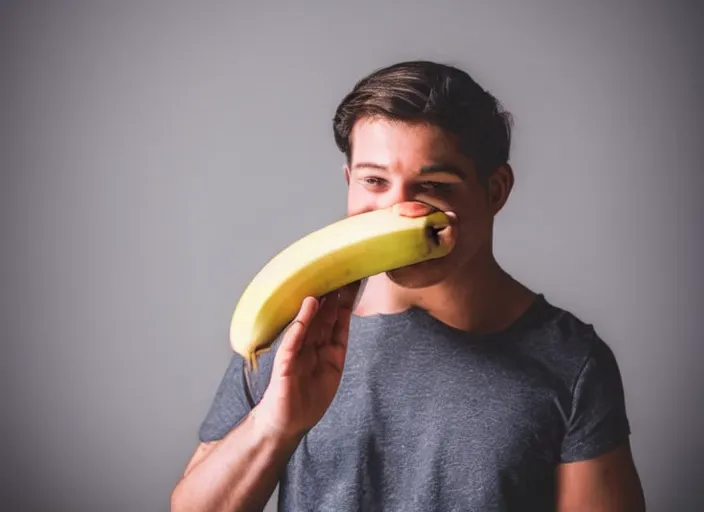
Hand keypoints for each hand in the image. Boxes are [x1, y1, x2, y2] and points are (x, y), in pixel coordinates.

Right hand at [253, 281, 361, 441]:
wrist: (286, 424)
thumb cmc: (307, 400)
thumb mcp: (331, 371)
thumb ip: (336, 347)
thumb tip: (344, 319)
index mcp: (324, 349)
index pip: (336, 321)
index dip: (345, 303)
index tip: (353, 283)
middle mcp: (310, 347)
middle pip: (323, 319)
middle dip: (332, 298)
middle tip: (339, 275)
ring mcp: (296, 355)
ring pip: (307, 326)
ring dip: (315, 307)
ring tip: (323, 287)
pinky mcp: (284, 366)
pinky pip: (292, 344)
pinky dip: (300, 326)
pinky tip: (306, 311)